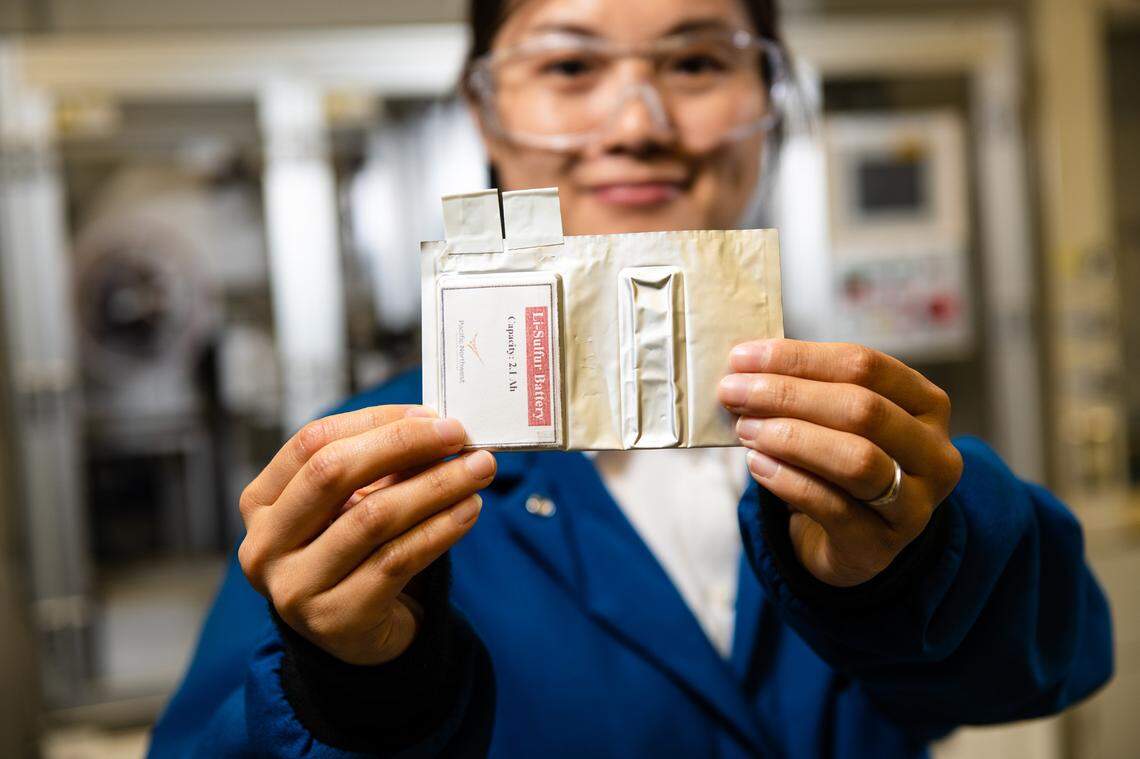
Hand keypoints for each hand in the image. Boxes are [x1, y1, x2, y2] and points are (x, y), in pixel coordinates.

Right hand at [237, 405, 494, 664]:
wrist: (358, 635)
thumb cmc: (356, 554)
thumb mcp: (354, 504)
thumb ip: (383, 467)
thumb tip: (438, 427)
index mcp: (261, 502)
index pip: (313, 441)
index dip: (375, 421)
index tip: (431, 414)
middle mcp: (265, 545)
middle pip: (333, 473)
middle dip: (403, 444)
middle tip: (458, 434)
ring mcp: (294, 588)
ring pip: (372, 517)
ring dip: (435, 486)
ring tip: (477, 470)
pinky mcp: (336, 620)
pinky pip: (397, 560)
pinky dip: (440, 529)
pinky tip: (469, 510)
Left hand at [718, 339, 962, 587]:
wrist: (854, 540)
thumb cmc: (840, 462)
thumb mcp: (835, 420)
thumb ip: (803, 389)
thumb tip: (742, 365)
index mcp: (927, 404)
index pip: (865, 365)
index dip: (799, 357)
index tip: (742, 357)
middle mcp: (934, 452)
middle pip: (861, 409)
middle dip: (787, 395)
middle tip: (733, 392)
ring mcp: (915, 503)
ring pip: (856, 459)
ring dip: (791, 438)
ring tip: (744, 429)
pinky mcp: (881, 545)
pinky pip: (833, 507)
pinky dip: (787, 480)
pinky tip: (757, 464)